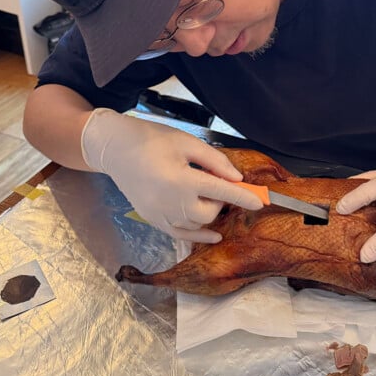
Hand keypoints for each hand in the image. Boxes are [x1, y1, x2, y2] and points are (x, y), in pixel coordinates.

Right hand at [81, 108, 262, 239]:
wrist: (114, 148)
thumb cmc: (151, 139)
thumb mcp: (187, 142)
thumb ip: (214, 161)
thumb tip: (236, 178)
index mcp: (181, 180)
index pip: (221, 192)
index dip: (244, 197)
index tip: (261, 201)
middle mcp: (170, 203)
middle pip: (210, 212)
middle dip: (221, 200)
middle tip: (219, 183)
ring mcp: (160, 215)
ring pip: (197, 225)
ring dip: (209, 213)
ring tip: (207, 195)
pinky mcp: (152, 220)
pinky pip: (180, 235)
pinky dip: (198, 236)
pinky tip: (213, 235)